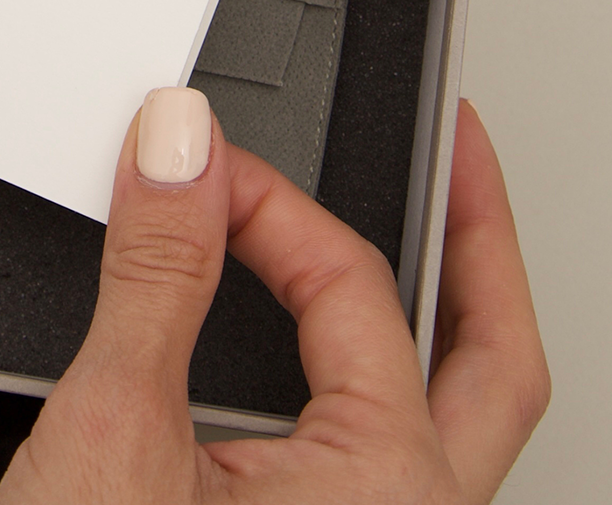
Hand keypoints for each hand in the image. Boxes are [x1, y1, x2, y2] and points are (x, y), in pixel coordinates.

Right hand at [0, 95, 548, 502]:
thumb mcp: (115, 438)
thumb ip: (155, 276)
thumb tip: (180, 149)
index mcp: (387, 500)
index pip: (351, 287)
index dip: (263, 200)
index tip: (185, 158)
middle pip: (497, 358)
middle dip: (482, 237)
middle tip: (459, 142)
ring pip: (459, 416)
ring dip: (444, 312)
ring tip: (427, 228)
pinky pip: (395, 456)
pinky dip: (377, 371)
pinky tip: (329, 343)